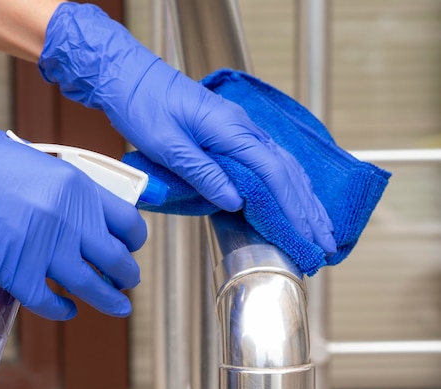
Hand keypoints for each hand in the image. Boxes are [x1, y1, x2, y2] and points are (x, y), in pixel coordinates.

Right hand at [0, 80, 146, 319]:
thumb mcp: (43, 165)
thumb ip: (70, 195)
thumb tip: (87, 221)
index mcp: (78, 187)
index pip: (128, 222)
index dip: (135, 241)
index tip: (131, 248)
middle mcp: (69, 219)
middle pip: (117, 260)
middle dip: (127, 276)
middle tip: (127, 282)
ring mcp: (43, 247)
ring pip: (91, 286)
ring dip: (110, 300)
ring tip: (119, 306)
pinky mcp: (14, 271)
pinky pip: (49, 302)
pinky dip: (62, 310)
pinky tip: (67, 309)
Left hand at [39, 2, 335, 254]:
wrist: (130, 77)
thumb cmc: (143, 107)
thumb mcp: (167, 145)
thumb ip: (203, 172)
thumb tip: (235, 202)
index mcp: (231, 130)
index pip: (274, 173)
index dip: (294, 207)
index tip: (310, 235)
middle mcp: (243, 128)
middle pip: (287, 171)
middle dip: (308, 209)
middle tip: (326, 242)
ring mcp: (240, 128)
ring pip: (282, 166)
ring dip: (302, 198)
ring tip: (319, 227)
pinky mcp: (231, 132)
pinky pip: (268, 160)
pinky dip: (286, 183)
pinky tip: (294, 196)